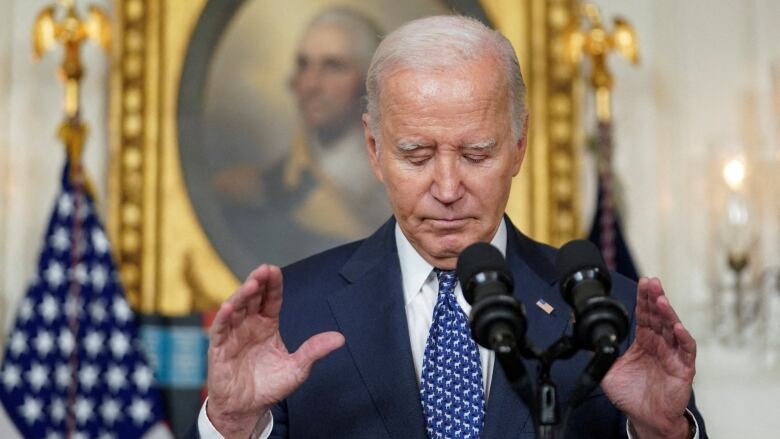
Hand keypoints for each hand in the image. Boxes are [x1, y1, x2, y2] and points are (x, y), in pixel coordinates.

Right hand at [206, 264, 344, 437]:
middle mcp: (249, 325)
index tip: (275, 270)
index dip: (273, 285)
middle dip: (257, 283)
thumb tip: (341, 338)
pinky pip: (220, 329)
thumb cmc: (270, 386)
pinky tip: (229, 307)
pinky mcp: (219, 348)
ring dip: (241, 296)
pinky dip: (224, 317)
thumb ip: (314, 350)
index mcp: (267, 325)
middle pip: (252, 298)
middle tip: (264, 270)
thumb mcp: (297, 368)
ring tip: (251, 284)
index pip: (270, 300)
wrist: (248, 409)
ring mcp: (233, 334)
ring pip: (236, 308)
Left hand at [601, 277, 695, 438]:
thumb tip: (587, 337)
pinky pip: (686, 351)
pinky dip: (683, 338)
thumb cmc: (631, 395)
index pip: (644, 315)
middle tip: (652, 282)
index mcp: (644, 342)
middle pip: (659, 316)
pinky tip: (677, 327)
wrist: (645, 418)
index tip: (642, 282)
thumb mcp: (609, 370)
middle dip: (655, 298)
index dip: (643, 299)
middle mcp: (660, 345)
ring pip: (673, 329)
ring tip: (661, 299)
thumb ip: (600, 352)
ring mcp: (673, 355)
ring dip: (668, 313)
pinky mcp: (683, 369)